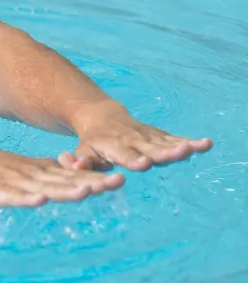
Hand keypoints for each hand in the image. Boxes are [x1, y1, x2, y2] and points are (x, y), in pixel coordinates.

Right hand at [0, 140, 124, 208]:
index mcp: (43, 173)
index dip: (96, 179)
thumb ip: (52, 178)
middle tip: (118, 181)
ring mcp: (18, 184)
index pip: (74, 177)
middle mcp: (36, 177)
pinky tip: (40, 201)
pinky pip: (16, 197)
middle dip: (92, 182)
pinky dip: (28, 199)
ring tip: (87, 190)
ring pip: (46, 188)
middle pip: (67, 181)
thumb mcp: (29, 173)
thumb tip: (78, 181)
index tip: (120, 179)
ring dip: (67, 190)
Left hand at [59, 104, 212, 172]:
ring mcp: (147, 136)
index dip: (133, 159)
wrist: (102, 116)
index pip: (125, 154)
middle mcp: (133, 140)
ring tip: (196, 148)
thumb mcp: (84, 150)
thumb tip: (74, 167)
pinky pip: (174, 138)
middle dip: (164, 152)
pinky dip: (190, 141)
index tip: (143, 164)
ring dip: (181, 146)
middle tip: (178, 154)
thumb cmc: (92, 141)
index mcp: (114, 146)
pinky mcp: (158, 135)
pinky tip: (206, 144)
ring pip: (166, 142)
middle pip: (150, 148)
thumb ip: (81, 160)